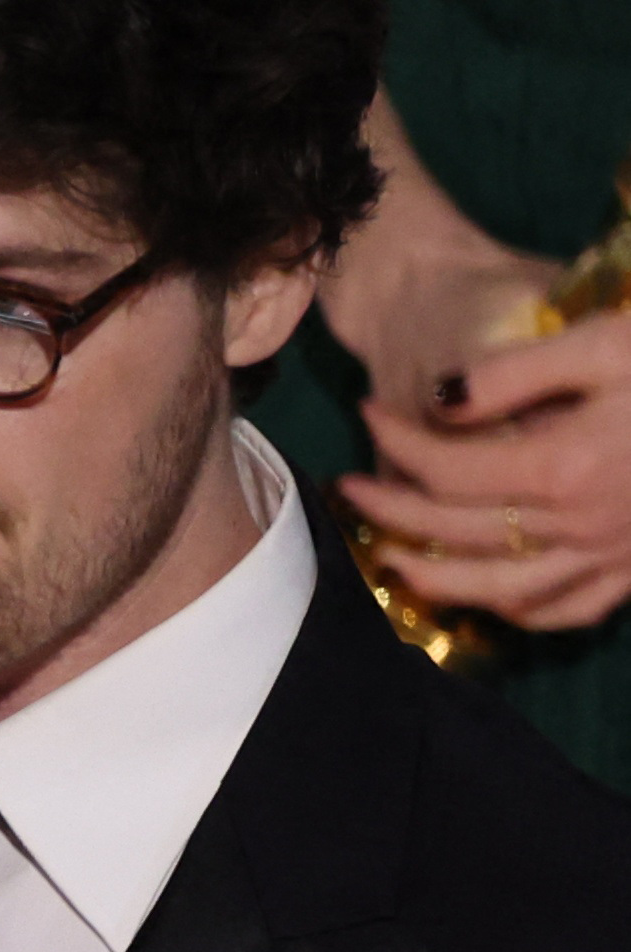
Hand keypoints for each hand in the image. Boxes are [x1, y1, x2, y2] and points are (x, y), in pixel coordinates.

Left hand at [344, 299, 630, 629]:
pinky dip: (522, 608)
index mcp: (567, 466)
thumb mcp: (604, 342)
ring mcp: (617, 553)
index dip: (396, 442)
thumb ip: (513, 374)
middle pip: (458, 533)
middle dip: (392, 513)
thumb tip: (437, 401)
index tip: (368, 413)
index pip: (447, 469)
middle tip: (347, 491)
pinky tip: (494, 595)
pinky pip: (572, 607)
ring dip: (436, 578)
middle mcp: (585, 524)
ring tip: (390, 557)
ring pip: (503, 588)